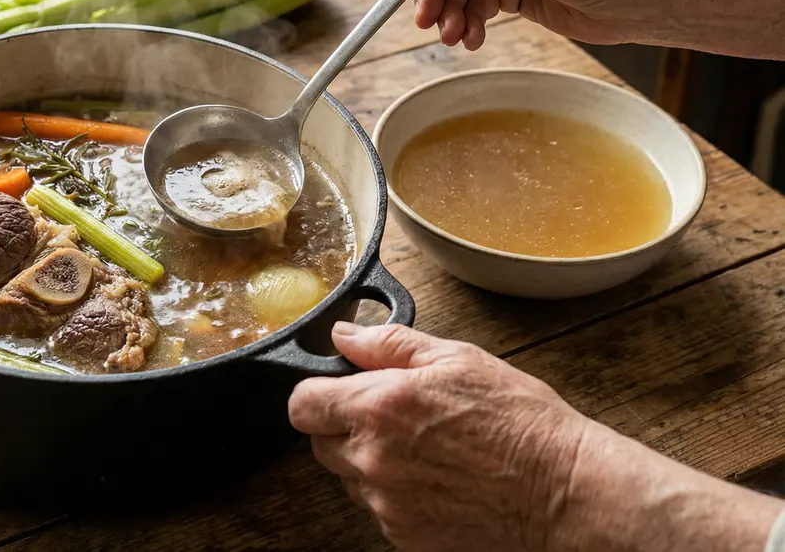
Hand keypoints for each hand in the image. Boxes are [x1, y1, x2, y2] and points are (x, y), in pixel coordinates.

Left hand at [288, 322, 588, 550]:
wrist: (564, 493)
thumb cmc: (520, 423)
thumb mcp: (458, 360)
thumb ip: (389, 345)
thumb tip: (344, 335)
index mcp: (377, 407)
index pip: (302, 405)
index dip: (317, 394)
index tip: (338, 391)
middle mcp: (372, 459)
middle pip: (321, 444)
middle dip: (345, 427)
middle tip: (394, 418)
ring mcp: (386, 504)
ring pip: (349, 479)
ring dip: (371, 462)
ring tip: (427, 450)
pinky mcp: (404, 536)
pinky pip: (379, 509)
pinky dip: (396, 495)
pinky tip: (438, 479)